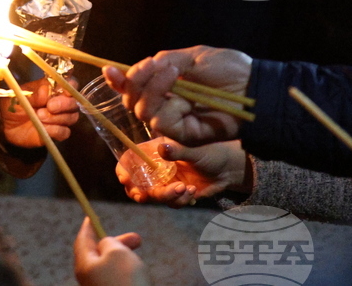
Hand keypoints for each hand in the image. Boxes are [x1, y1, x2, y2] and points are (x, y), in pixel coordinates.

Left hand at [0, 78, 78, 147]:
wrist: (5, 126)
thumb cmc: (13, 105)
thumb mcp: (18, 96)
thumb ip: (32, 93)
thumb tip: (45, 92)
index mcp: (51, 89)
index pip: (69, 84)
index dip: (70, 86)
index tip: (63, 91)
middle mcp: (60, 102)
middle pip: (74, 102)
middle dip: (64, 104)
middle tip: (50, 106)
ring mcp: (60, 118)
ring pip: (71, 117)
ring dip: (56, 118)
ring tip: (39, 116)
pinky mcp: (57, 133)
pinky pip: (65, 132)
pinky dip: (55, 130)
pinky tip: (44, 128)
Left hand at [73, 217, 147, 285]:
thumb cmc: (125, 280)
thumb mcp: (116, 252)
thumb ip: (108, 242)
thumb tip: (105, 243)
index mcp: (84, 264)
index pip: (82, 240)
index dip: (88, 227)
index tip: (91, 216)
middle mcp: (88, 277)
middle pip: (98, 253)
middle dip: (117, 243)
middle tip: (138, 238)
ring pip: (110, 266)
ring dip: (125, 257)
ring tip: (141, 261)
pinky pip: (118, 278)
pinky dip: (128, 271)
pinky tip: (139, 275)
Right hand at [104, 46, 251, 145]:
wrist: (254, 86)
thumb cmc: (228, 69)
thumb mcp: (190, 57)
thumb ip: (160, 63)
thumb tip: (130, 68)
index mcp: (165, 85)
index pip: (134, 85)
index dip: (119, 80)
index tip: (108, 70)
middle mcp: (166, 103)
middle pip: (131, 99)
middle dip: (134, 81)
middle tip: (152, 66)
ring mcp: (174, 119)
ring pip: (141, 110)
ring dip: (150, 87)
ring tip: (170, 72)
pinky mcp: (183, 134)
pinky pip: (159, 121)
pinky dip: (160, 100)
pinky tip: (176, 85)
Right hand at [117, 138, 249, 206]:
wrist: (227, 168)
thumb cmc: (209, 151)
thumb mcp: (193, 149)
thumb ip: (177, 151)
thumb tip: (162, 149)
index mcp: (153, 152)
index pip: (130, 160)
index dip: (123, 170)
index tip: (125, 179)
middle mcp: (156, 169)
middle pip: (136, 183)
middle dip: (138, 192)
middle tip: (144, 196)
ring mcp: (165, 183)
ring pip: (155, 196)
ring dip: (167, 196)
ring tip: (184, 188)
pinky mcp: (176, 195)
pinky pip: (172, 203)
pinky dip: (181, 199)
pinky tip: (193, 191)